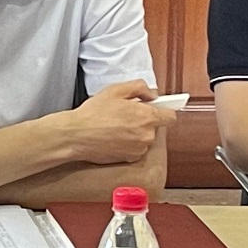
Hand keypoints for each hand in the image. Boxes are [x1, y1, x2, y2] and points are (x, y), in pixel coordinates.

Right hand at [61, 80, 176, 164]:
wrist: (76, 135)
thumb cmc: (93, 113)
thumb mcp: (115, 90)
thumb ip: (139, 88)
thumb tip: (152, 95)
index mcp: (147, 117)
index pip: (170, 117)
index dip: (163, 111)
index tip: (155, 109)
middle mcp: (147, 135)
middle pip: (156, 128)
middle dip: (144, 121)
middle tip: (125, 115)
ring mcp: (139, 149)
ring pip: (145, 139)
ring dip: (136, 134)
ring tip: (116, 127)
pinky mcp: (130, 159)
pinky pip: (136, 149)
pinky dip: (128, 144)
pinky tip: (113, 137)